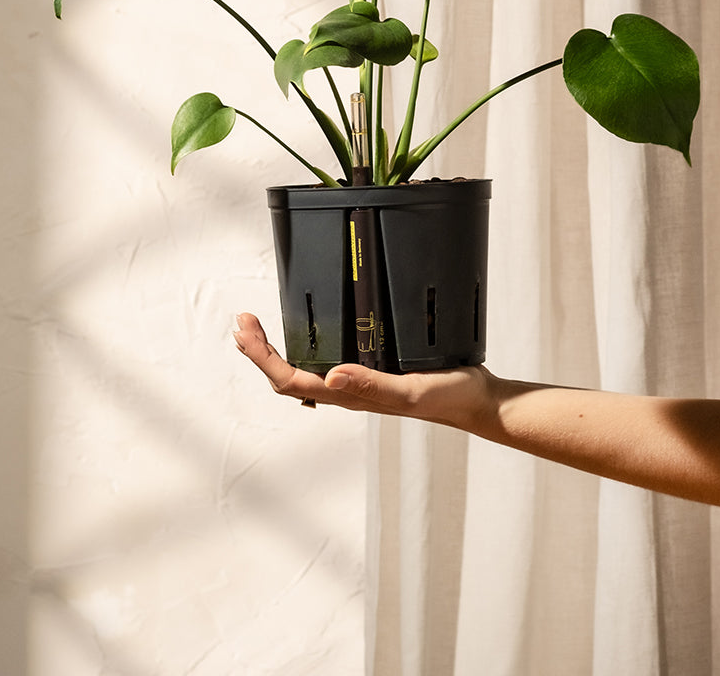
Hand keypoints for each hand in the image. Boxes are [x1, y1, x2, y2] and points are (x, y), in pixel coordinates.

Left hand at [234, 312, 496, 430]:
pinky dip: (310, 341)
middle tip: (243, 320)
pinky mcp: (374, 366)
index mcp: (349, 396)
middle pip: (290, 374)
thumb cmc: (446, 398)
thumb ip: (372, 385)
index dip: (263, 358)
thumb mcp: (409, 390)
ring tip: (260, 325)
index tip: (247, 330)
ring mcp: (359, 379)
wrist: (475, 399)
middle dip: (261, 350)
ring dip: (278, 348)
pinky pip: (331, 356)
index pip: (290, 381)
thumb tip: (329, 376)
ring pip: (306, 367)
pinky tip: (314, 326)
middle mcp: (347, 389)